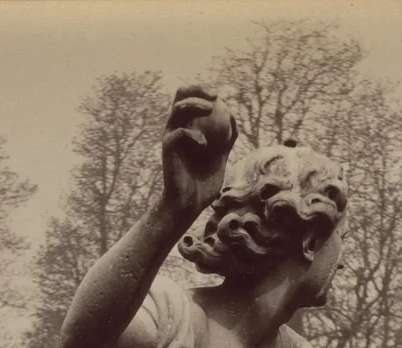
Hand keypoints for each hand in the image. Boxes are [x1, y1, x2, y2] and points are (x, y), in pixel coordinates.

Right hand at [162, 86, 237, 218]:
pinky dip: (195, 135)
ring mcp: (170, 136)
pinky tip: (205, 146)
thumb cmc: (203, 184)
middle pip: (181, 95)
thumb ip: (227, 139)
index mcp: (186, 127)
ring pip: (178, 107)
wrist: (188, 204)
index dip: (203, 91)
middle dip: (197, 89)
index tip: (219, 96)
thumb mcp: (221, 158)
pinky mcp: (167, 147)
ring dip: (195, 104)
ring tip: (210, 109)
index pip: (191, 99)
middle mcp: (175, 128)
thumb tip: (234, 118)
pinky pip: (180, 132)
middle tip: (215, 96)